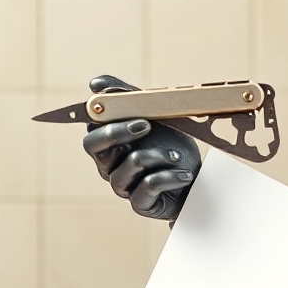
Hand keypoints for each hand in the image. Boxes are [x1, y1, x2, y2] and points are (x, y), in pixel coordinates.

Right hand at [81, 75, 200, 219]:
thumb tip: (95, 84)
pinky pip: (148, 186)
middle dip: (118, 131)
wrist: (197, 177)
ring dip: (158, 155)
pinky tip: (184, 174)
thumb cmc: (171, 144)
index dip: (99, 115)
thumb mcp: (155, 115)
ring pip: (128, 164)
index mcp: (109, 141)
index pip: (89, 126)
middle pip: (93, 145)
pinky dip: (170, 176)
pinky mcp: (140, 203)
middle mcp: (108, 163)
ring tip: (178, 155)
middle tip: (146, 124)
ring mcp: (122, 184)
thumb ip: (128, 97)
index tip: (122, 104)